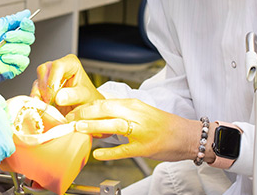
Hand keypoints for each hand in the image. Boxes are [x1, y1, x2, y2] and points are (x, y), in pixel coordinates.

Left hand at [0, 10, 34, 98]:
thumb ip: (13, 19)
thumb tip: (26, 13)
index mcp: (13, 33)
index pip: (28, 28)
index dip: (28, 24)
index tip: (23, 22)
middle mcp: (16, 44)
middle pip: (30, 38)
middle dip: (18, 36)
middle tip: (4, 36)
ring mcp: (16, 55)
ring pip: (26, 49)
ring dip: (11, 48)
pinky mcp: (15, 67)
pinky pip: (23, 61)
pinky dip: (14, 58)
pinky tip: (3, 57)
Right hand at [30, 54, 103, 115]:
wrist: (85, 107)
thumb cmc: (88, 98)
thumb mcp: (85, 96)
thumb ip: (73, 96)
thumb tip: (58, 97)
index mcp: (70, 63)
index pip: (57, 66)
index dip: (53, 80)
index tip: (54, 96)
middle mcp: (57, 66)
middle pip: (44, 70)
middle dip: (45, 88)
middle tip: (50, 102)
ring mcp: (49, 76)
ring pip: (37, 80)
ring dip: (39, 95)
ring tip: (47, 106)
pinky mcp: (43, 86)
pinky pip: (35, 90)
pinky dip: (36, 99)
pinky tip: (42, 107)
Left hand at [66, 98, 197, 161]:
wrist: (187, 136)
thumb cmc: (162, 124)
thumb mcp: (140, 111)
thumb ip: (120, 112)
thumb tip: (96, 114)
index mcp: (134, 104)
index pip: (105, 102)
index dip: (86, 106)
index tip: (72, 111)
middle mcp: (137, 115)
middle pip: (106, 110)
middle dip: (85, 114)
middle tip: (69, 119)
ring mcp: (141, 131)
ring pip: (114, 125)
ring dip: (94, 126)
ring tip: (79, 129)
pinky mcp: (145, 148)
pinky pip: (124, 150)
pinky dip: (110, 152)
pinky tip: (98, 154)